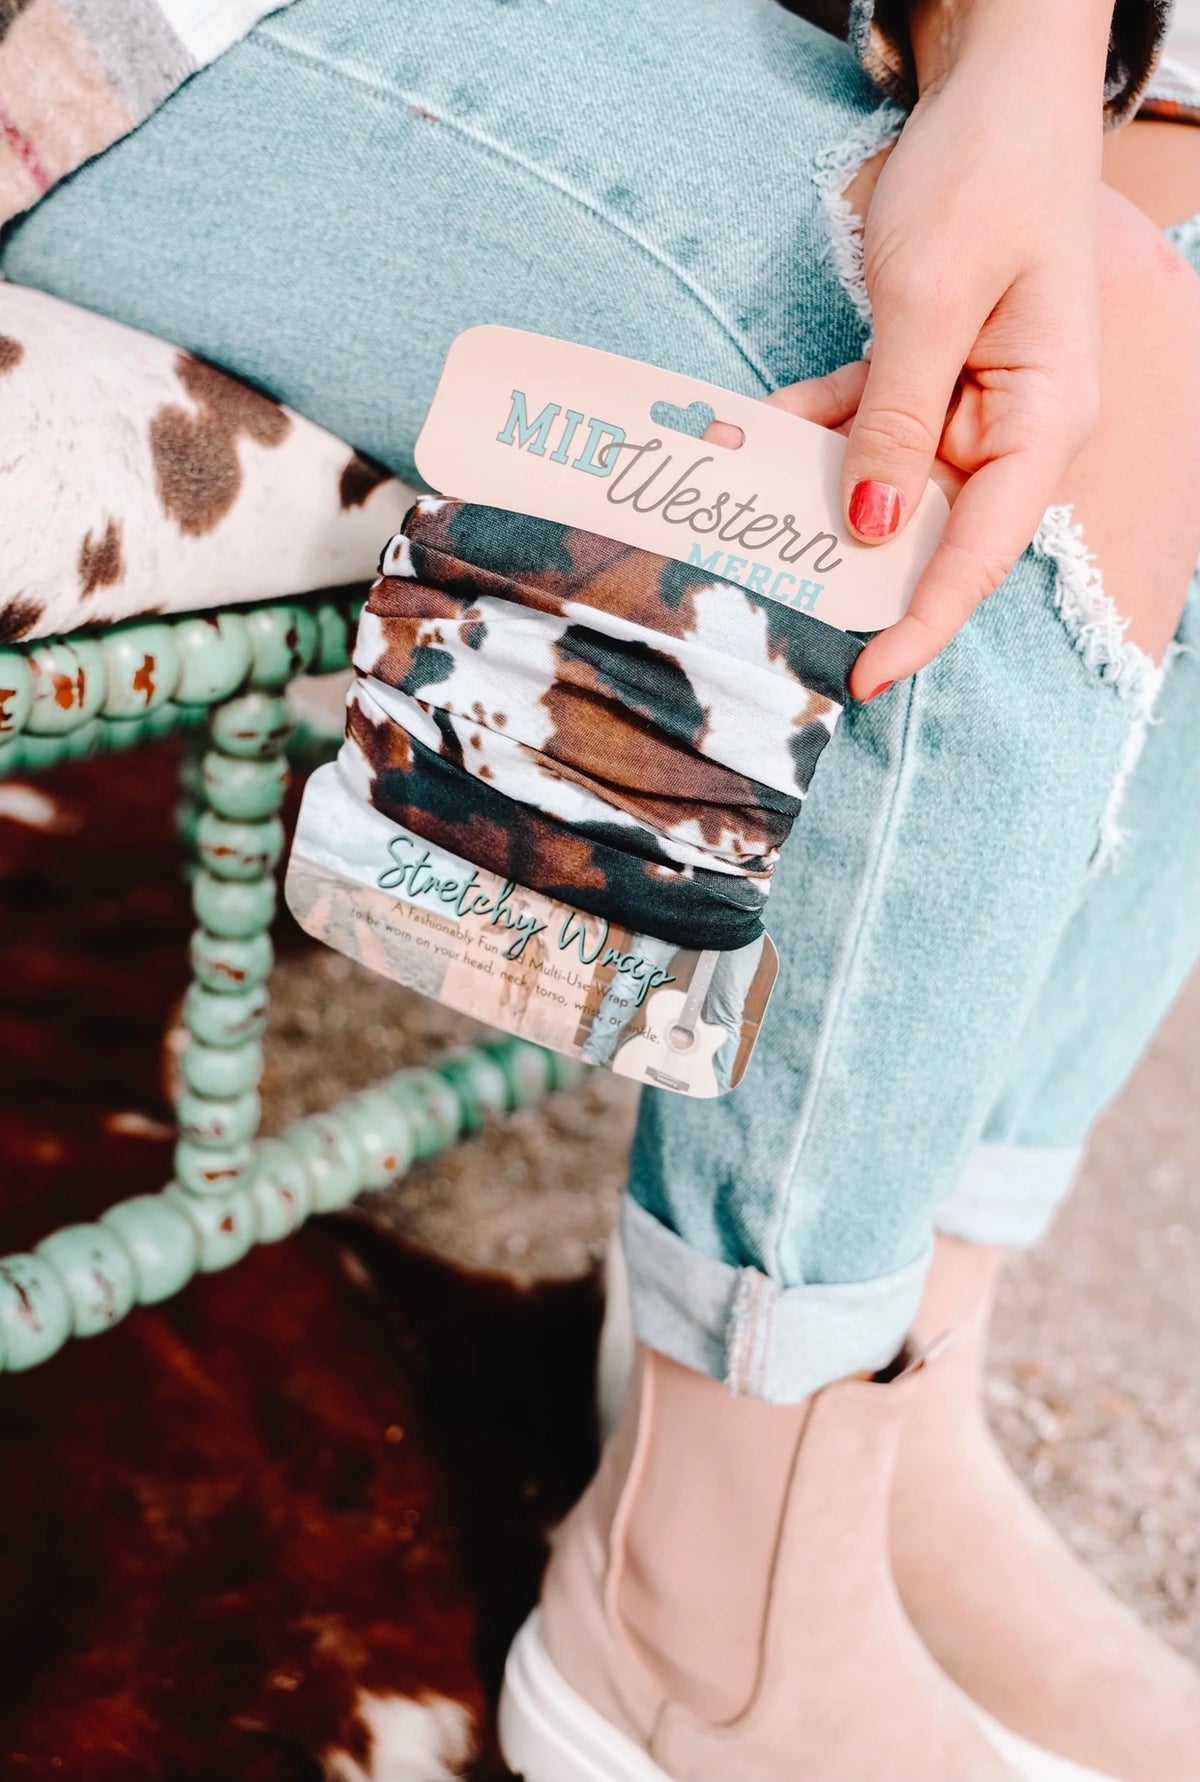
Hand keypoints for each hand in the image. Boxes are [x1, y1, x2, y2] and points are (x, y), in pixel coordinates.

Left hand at [791, 6, 1108, 700]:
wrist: (994, 86)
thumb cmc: (985, 178)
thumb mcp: (929, 302)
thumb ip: (895, 421)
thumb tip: (869, 528)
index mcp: (1043, 421)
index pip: (979, 554)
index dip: (920, 624)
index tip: (863, 678)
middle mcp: (1011, 428)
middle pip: (926, 531)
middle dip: (844, 558)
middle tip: (759, 576)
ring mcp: (968, 404)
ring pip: (883, 485)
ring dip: (810, 492)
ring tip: (732, 498)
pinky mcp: (927, 375)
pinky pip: (863, 428)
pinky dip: (811, 431)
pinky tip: (751, 433)